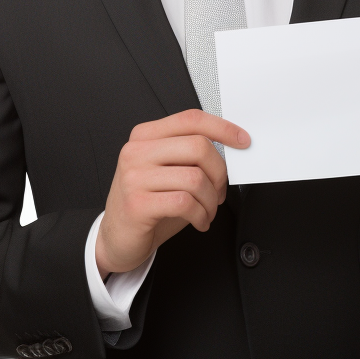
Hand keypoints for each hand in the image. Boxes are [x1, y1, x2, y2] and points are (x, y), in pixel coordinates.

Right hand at [96, 109, 249, 277]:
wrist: (117, 238)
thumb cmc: (148, 203)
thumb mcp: (167, 171)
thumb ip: (189, 156)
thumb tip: (229, 150)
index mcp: (146, 136)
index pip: (191, 120)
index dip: (222, 128)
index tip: (242, 140)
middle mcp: (137, 151)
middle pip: (198, 147)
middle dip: (219, 173)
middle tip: (219, 191)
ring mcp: (134, 176)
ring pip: (195, 178)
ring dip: (211, 200)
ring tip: (207, 210)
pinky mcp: (137, 203)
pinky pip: (185, 203)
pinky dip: (201, 215)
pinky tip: (199, 220)